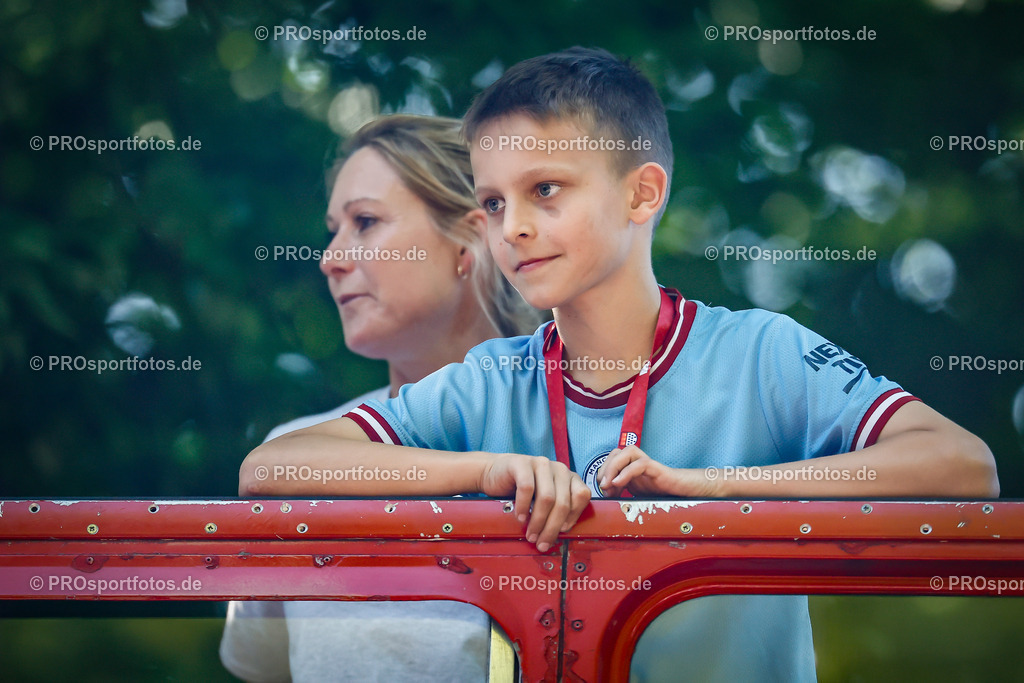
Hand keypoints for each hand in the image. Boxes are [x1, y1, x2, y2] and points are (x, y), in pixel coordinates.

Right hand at [478, 454, 590, 551]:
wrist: (496, 473)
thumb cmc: (522, 490)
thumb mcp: (543, 499)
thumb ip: (555, 511)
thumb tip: (558, 536)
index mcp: (569, 477)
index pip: (582, 496)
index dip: (573, 516)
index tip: (562, 532)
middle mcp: (559, 468)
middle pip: (563, 502)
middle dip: (552, 528)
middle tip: (542, 543)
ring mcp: (541, 464)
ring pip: (547, 498)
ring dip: (538, 521)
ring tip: (531, 534)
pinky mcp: (522, 463)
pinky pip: (527, 488)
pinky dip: (524, 507)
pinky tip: (521, 517)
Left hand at [598, 446, 721, 497]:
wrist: (686, 495)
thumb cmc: (663, 494)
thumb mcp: (637, 494)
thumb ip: (622, 491)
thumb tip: (606, 493)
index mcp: (632, 467)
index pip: (612, 459)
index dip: (603, 471)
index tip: (602, 489)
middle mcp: (639, 462)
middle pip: (616, 452)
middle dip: (605, 468)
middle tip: (602, 486)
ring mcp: (648, 464)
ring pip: (627, 452)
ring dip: (613, 467)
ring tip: (608, 484)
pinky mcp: (657, 469)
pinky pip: (640, 464)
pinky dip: (626, 472)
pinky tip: (619, 484)